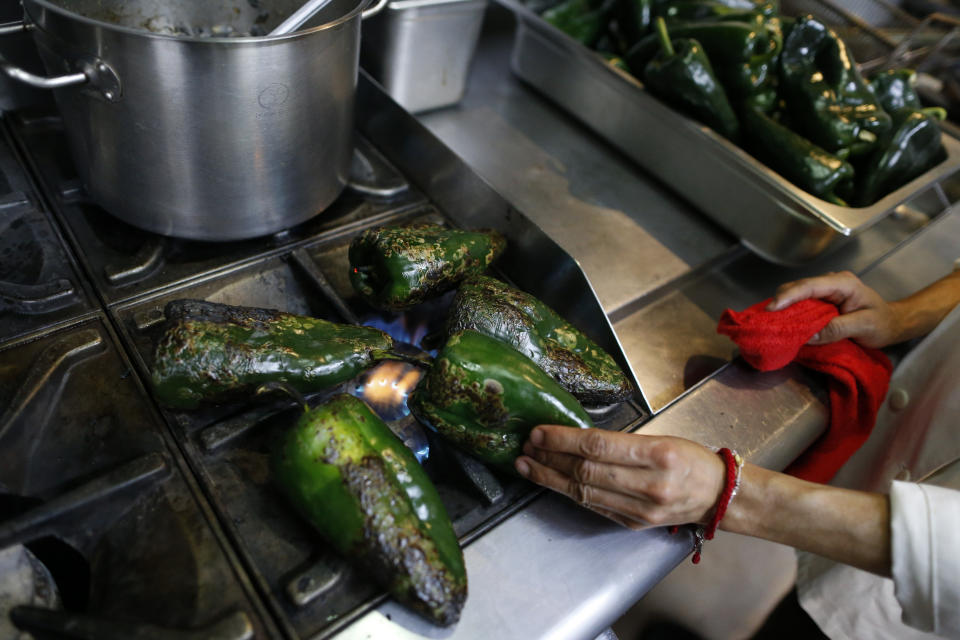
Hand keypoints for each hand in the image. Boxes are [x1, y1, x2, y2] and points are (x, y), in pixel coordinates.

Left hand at [515, 425, 724, 528]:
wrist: (719, 496)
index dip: (562, 440)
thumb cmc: (690, 459)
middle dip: (549, 458)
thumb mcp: (662, 437)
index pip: (598, 446)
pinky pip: (594, 506)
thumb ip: (620, 441)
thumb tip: (574, 437)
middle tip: (525, 447)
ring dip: (550, 478)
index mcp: (659, 454)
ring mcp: (641, 510)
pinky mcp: (634, 524)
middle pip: (586, 471)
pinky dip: (569, 493)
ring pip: (584, 492)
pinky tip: (551, 482)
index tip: (539, 432)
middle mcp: (649, 485)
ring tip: (527, 465)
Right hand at [766, 271, 901, 347]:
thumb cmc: (883, 323)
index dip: (789, 296)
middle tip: (767, 320)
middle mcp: (831, 282)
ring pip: (796, 295)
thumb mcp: (864, 327)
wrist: (893, 323)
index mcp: (843, 283)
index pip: (810, 286)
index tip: (772, 308)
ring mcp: (824, 290)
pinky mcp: (820, 300)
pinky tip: (782, 322)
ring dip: (783, 308)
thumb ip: (837, 329)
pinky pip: (800, 303)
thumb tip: (808, 335)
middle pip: (798, 288)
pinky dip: (789, 313)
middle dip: (781, 302)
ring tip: (771, 322)